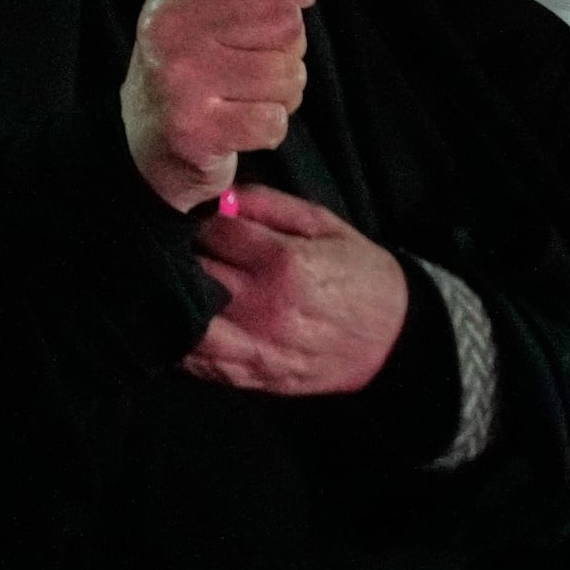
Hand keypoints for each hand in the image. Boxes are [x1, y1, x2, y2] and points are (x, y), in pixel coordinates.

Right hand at [121, 0, 312, 211]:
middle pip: (284, 18)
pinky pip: (275, 120)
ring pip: (288, 72)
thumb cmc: (187, 66)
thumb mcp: (202, 5)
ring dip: (281, 90)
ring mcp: (181, 78)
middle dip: (285, 44)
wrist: (147, 139)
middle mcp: (171, 27)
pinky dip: (269, 126)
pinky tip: (240, 122)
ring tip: (246, 93)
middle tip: (253, 57)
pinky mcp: (197, 128)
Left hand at [183, 184, 409, 394]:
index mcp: (281, 262)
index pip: (209, 231)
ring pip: (185, 322)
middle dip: (177, 256)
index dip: (192, 219)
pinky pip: (198, 363)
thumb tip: (217, 193)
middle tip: (174, 247)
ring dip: (173, 301)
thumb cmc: (359, 276)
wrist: (395, 339)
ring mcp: (257, 347)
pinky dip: (180, 342)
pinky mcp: (253, 376)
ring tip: (175, 284)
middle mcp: (264, 307)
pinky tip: (181, 320)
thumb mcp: (322, 224)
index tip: (188, 216)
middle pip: (190, 273)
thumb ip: (266, 204)